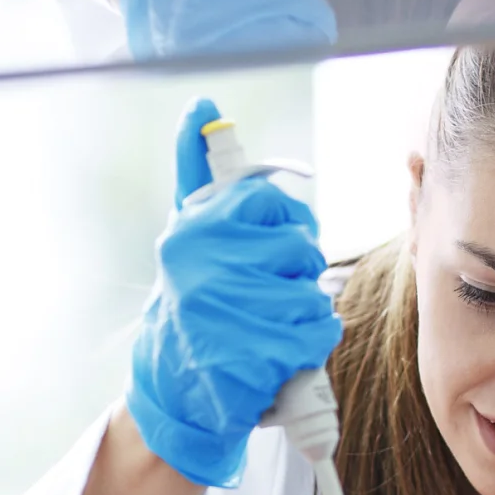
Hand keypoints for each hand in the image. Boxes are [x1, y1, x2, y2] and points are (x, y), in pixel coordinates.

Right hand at [125, 101, 341, 486]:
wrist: (175, 390)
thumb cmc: (192, 302)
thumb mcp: (187, 234)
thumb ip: (197, 170)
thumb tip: (201, 104)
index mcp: (193, 229)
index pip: (268, 201)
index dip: (282, 226)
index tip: (267, 248)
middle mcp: (205, 264)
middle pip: (299, 246)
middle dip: (295, 272)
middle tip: (266, 294)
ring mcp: (229, 310)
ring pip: (312, 291)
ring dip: (303, 312)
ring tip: (268, 325)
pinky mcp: (255, 354)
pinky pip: (319, 331)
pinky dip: (311, 344)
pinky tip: (282, 350)